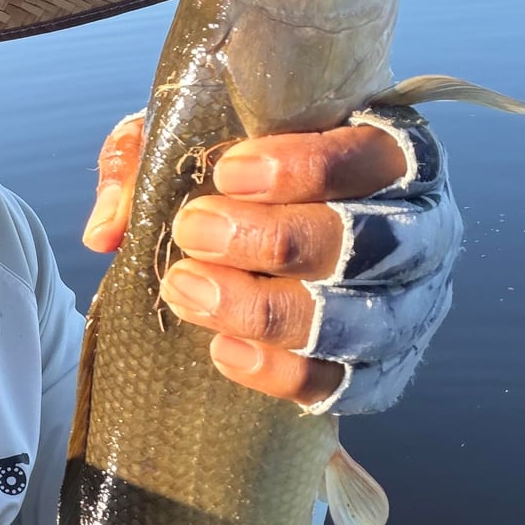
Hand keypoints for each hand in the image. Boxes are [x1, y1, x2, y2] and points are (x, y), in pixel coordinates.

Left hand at [82, 111, 456, 410]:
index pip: (368, 156)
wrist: (274, 243)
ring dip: (264, 309)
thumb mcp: (190, 139)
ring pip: (357, 320)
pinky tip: (223, 352)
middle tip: (192, 231)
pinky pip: (342, 384)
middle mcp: (418, 229)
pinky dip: (281, 374)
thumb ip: (143, 162)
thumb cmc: (242, 177)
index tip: (228, 171)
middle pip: (365, 241)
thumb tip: (106, 229)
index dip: (304, 166)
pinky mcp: (383, 369)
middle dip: (271, 239)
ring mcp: (408, 305)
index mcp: (388, 154)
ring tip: (188, 291)